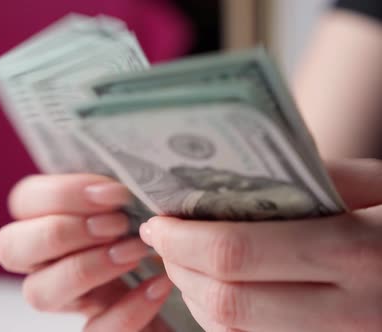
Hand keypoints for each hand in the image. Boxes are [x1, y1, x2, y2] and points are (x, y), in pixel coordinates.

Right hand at [0, 174, 172, 331]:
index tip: (113, 193)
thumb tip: (132, 170)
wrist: (193, 287)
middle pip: (10, 247)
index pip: (24, 201)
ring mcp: (70, 301)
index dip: (60, 195)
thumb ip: (125, 189)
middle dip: (59, 231)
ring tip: (135, 252)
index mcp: (53, 221)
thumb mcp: (142, 205)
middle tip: (115, 224)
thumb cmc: (161, 235)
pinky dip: (125, 310)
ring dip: (84, 268)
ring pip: (37, 293)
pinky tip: (159, 285)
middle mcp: (48, 264)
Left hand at [140, 159, 381, 331]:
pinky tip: (216, 291)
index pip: (238, 253)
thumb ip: (314, 177)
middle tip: (162, 239)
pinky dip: (222, 321)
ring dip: (194, 296)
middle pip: (227, 301)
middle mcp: (352, 310)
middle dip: (180, 267)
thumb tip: (232, 178)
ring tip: (183, 261)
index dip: (184, 239)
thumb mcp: (381, 185)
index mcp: (360, 252)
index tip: (158, 221)